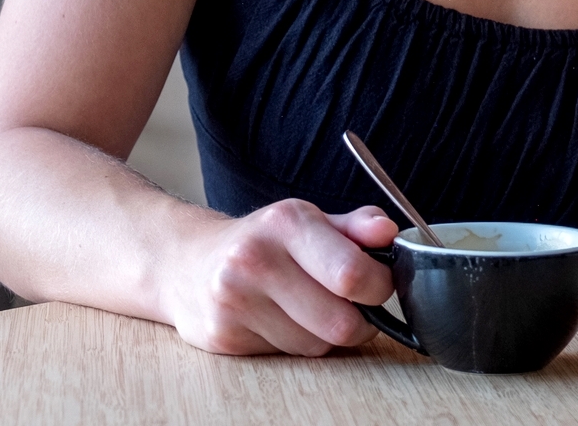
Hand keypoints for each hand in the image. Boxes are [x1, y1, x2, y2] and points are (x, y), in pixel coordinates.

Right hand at [158, 199, 397, 355]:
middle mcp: (254, 259)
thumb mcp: (309, 220)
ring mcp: (234, 301)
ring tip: (312, 309)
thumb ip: (356, 227)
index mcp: (285, 222)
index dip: (380, 287)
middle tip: (356, 307)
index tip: (381, 285)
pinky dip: (296, 343)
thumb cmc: (263, 241)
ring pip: (316, 345)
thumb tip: (389, 232)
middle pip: (339, 322)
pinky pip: (288, 356)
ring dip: (327, 335)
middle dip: (361, 321)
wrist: (188, 262)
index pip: (351, 273)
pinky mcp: (223, 337)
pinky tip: (281, 320)